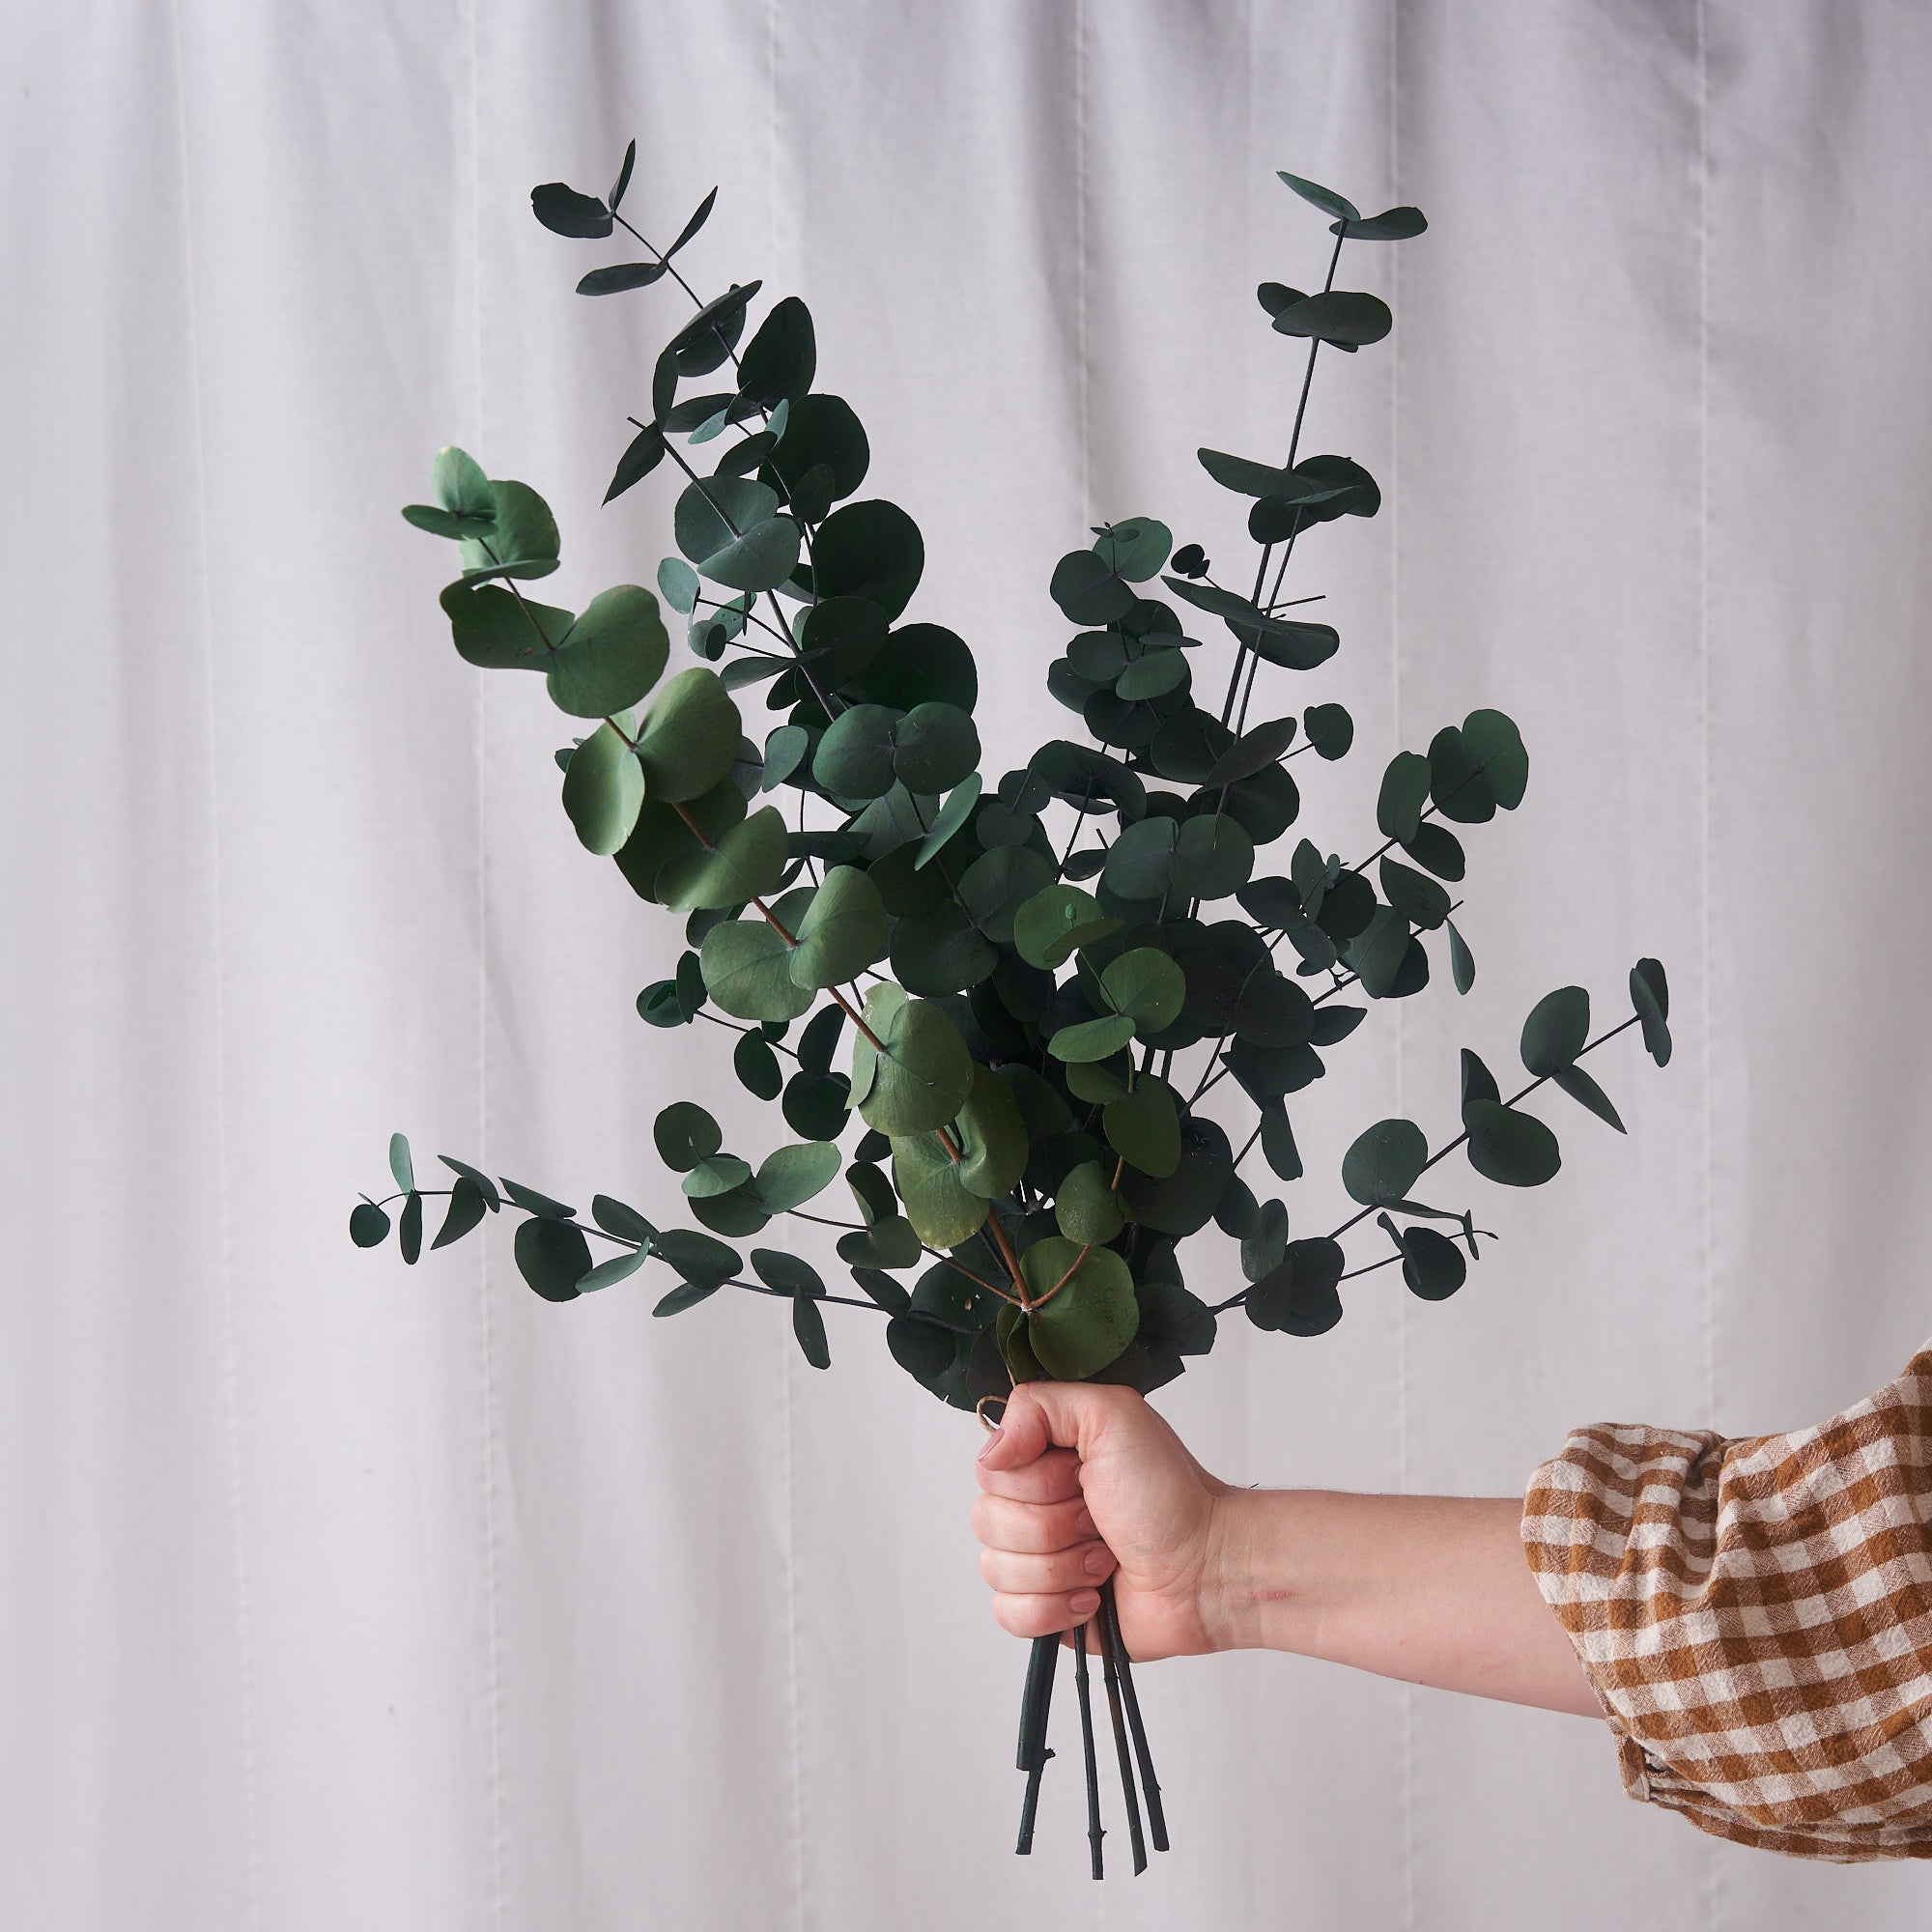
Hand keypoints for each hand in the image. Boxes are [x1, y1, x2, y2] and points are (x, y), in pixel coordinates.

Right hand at [971, 1380, 1228, 1661]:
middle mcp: (1036, 1505)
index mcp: (1044, 1458)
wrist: (1207, 1570)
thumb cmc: (1170, 1495)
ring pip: (995, 1569)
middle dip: (1052, 1525)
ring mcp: (1039, 1560)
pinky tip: (1092, 1597)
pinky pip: (1008, 1614)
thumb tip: (990, 1452)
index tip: (1080, 1477)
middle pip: (986, 1520)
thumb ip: (1039, 1406)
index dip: (1033, 1480)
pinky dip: (1054, 1609)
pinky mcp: (1047, 1610)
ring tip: (1105, 1559)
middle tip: (1099, 1519)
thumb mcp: (1111, 1416)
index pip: (989, 1469)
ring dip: (1061, 1567)